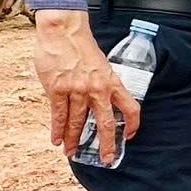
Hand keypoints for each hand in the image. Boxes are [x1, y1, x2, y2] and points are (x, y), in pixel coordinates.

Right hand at [32, 10, 139, 161]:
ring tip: (72, 152)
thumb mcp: (102, 65)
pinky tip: (57, 140)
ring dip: (74, 140)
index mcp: (112, 82)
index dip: (132, 124)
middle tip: (105, 159)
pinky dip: (57, 129)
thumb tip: (101, 102)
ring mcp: (77, 90)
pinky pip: (59, 115)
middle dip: (105, 144)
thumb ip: (103, 84)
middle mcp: (97, 89)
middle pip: (105, 123)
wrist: (63, 32)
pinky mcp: (58, 89)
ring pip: (77, 122)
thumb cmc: (82, 47)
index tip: (129, 137)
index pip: (130, 108)